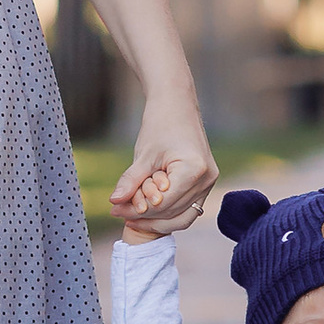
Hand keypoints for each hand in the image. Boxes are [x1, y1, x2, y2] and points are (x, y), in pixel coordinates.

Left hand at [111, 95, 216, 235]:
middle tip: (118, 212)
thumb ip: (130, 181)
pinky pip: (186, 208)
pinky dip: (167, 211)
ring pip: (181, 217)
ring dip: (156, 218)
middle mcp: (207, 180)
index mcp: (194, 171)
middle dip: (144, 216)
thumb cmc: (161, 124)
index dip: (137, 211)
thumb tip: (114, 202)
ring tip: (129, 214)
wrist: (177, 105)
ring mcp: (209, 183)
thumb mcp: (143, 155)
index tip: (115, 210)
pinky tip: (145, 209)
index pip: (162, 204)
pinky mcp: (205, 183)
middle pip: (172, 213)